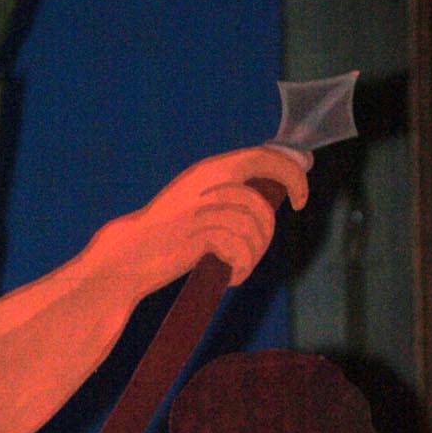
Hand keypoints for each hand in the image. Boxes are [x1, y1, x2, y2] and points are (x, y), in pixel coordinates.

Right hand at [90, 145, 310, 299]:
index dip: (291, 174)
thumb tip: (272, 188)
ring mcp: (206, 207)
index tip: (300, 198)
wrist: (131, 254)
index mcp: (212, 169)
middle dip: (271, 226)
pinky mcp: (201, 234)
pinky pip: (241, 250)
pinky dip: (241, 269)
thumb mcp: (200, 202)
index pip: (264, 156)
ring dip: (252, 256)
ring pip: (254, 228)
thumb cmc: (168, 234)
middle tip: (260, 247)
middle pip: (262, 197)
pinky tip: (230, 276)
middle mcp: (211, 182)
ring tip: (236, 266)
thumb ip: (232, 191)